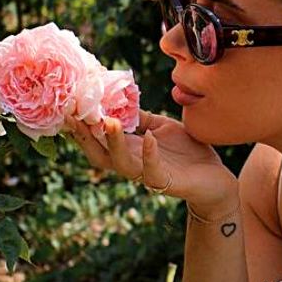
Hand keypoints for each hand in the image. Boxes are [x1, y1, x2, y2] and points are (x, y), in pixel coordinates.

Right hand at [66, 109, 236, 211]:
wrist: (215, 179)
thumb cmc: (188, 152)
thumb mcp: (161, 128)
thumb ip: (140, 118)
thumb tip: (120, 99)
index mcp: (129, 149)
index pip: (96, 138)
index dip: (80, 124)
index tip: (67, 105)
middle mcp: (132, 163)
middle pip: (98, 153)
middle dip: (84, 136)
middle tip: (72, 115)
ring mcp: (147, 174)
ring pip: (120, 162)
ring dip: (112, 142)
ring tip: (108, 122)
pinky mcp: (166, 182)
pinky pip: (153, 170)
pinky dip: (149, 155)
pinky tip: (149, 138)